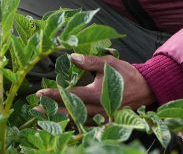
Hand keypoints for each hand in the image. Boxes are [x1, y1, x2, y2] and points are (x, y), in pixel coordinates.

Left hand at [37, 53, 155, 117]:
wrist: (146, 88)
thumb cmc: (126, 74)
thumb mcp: (108, 63)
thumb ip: (89, 61)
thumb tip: (71, 57)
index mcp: (97, 93)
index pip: (70, 94)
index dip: (54, 94)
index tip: (40, 94)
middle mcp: (98, 108)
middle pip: (70, 112)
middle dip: (52, 111)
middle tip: (36, 110)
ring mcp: (102, 117)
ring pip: (77, 121)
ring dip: (61, 119)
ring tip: (45, 117)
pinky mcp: (106, 121)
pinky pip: (87, 125)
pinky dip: (74, 124)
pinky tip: (63, 122)